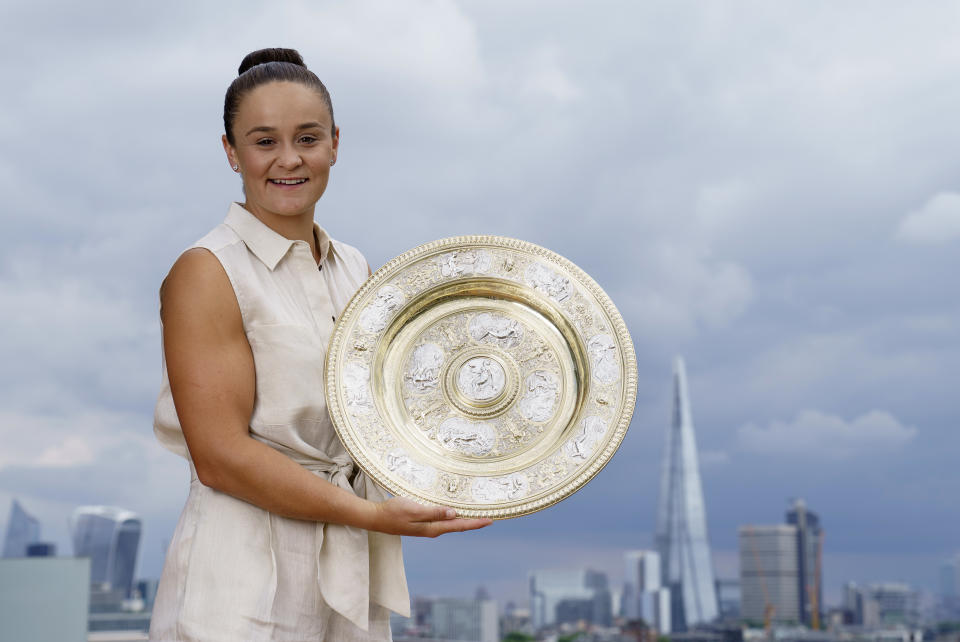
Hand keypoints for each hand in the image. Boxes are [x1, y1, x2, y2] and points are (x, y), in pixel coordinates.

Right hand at [372, 496, 492, 536]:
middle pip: (458, 526)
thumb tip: (453, 514)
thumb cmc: (393, 512)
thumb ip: (434, 512)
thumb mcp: (414, 510)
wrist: (376, 518)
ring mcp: (427, 527)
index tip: (489, 521)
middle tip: (489, 518)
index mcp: (432, 528)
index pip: (458, 525)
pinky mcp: (422, 523)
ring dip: (464, 520)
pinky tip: (455, 513)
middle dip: (473, 522)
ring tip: (477, 516)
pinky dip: (452, 518)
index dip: (475, 523)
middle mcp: (432, 529)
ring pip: (451, 524)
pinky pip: (443, 521)